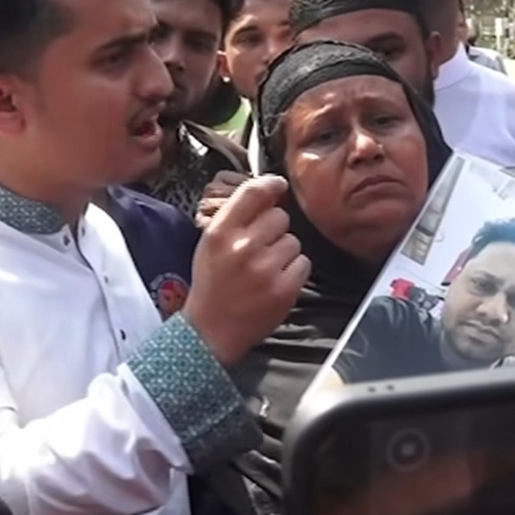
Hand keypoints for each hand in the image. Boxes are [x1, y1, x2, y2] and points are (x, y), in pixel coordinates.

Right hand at [184, 175, 310, 364]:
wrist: (211, 331)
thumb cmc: (213, 283)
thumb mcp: (211, 243)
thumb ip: (237, 215)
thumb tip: (272, 188)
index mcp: (220, 233)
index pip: (252, 193)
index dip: (270, 184)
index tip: (279, 185)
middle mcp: (243, 247)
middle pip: (280, 217)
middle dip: (274, 230)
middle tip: (259, 250)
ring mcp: (265, 269)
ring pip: (294, 241)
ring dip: (284, 253)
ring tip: (265, 270)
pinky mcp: (284, 289)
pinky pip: (303, 264)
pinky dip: (294, 272)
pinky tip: (275, 282)